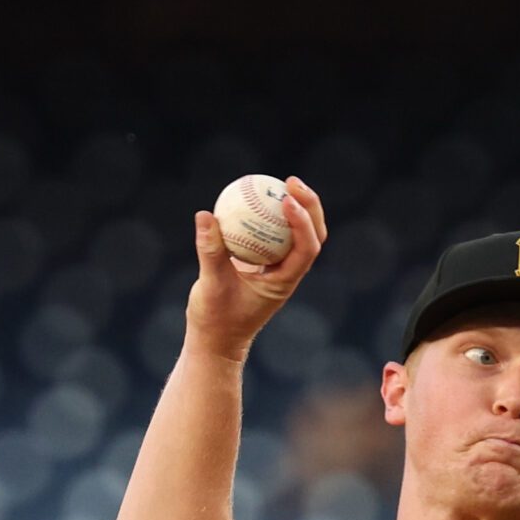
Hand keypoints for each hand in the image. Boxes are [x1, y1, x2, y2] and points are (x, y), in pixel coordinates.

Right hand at [186, 177, 325, 361]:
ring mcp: (278, 268)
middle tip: (291, 181)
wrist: (215, 339)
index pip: (307, 248)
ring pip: (297, 233)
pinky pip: (272, 235)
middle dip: (309, 206)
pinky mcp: (264, 264)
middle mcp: (288, 272)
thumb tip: (206, 215)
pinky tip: (254, 197)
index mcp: (285, 281)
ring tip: (281, 182)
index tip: (288, 199)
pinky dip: (269, 216)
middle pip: (313, 235)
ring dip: (295, 207)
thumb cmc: (216, 319)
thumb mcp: (211, 285)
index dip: (304, 222)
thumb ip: (210, 251)